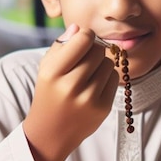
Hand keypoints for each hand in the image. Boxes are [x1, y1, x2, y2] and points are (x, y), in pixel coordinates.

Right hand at [23, 24, 118, 160]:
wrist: (51, 132)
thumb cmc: (49, 93)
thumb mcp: (46, 68)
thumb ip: (61, 45)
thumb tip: (79, 28)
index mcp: (53, 72)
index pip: (83, 39)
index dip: (86, 35)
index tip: (83, 40)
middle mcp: (71, 86)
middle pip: (98, 51)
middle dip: (94, 50)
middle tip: (86, 58)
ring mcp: (88, 99)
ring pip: (108, 64)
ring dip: (101, 64)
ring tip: (88, 74)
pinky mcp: (102, 108)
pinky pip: (114, 79)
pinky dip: (107, 78)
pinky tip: (94, 85)